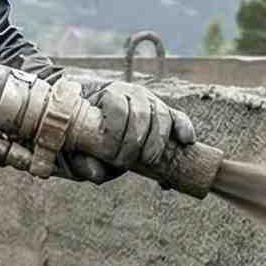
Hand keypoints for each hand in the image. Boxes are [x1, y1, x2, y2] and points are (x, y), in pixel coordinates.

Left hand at [60, 75, 196, 183]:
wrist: (100, 127)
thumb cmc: (87, 138)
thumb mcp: (79, 150)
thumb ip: (83, 161)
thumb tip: (95, 173)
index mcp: (105, 94)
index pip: (117, 107)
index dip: (116, 133)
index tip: (111, 156)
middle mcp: (129, 92)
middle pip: (140, 113)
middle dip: (135, 143)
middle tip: (126, 164)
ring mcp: (149, 100)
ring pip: (161, 114)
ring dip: (157, 141)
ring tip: (150, 161)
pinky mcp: (165, 112)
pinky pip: (177, 116)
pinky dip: (183, 127)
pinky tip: (186, 141)